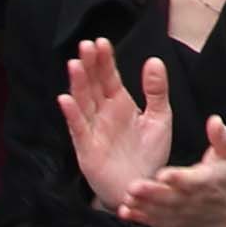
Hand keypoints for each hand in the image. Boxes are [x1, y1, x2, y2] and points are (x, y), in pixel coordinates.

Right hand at [58, 39, 174, 213]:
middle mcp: (103, 114)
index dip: (104, 60)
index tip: (101, 41)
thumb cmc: (150, 152)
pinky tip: (65, 99)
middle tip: (86, 45)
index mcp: (120, 104)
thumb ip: (156, 90)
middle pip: (93, 85)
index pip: (109, 77)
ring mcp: (93, 130)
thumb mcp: (160, 117)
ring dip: (78, 84)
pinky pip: (78, 129)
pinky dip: (72, 114)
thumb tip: (154, 60)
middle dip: (89, 65)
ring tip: (75, 64)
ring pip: (82, 102)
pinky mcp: (87, 148)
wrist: (145, 185)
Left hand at [119, 113, 225, 226]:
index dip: (179, 178)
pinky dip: (141, 218)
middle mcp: (194, 198)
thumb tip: (214, 120)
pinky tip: (125, 212)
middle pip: (171, 197)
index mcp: (208, 180)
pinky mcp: (173, 221)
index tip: (163, 174)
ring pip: (161, 211)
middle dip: (152, 193)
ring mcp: (182, 212)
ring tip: (127, 198)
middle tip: (134, 186)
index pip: (193, 180)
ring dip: (143, 205)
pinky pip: (156, 221)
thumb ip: (221, 137)